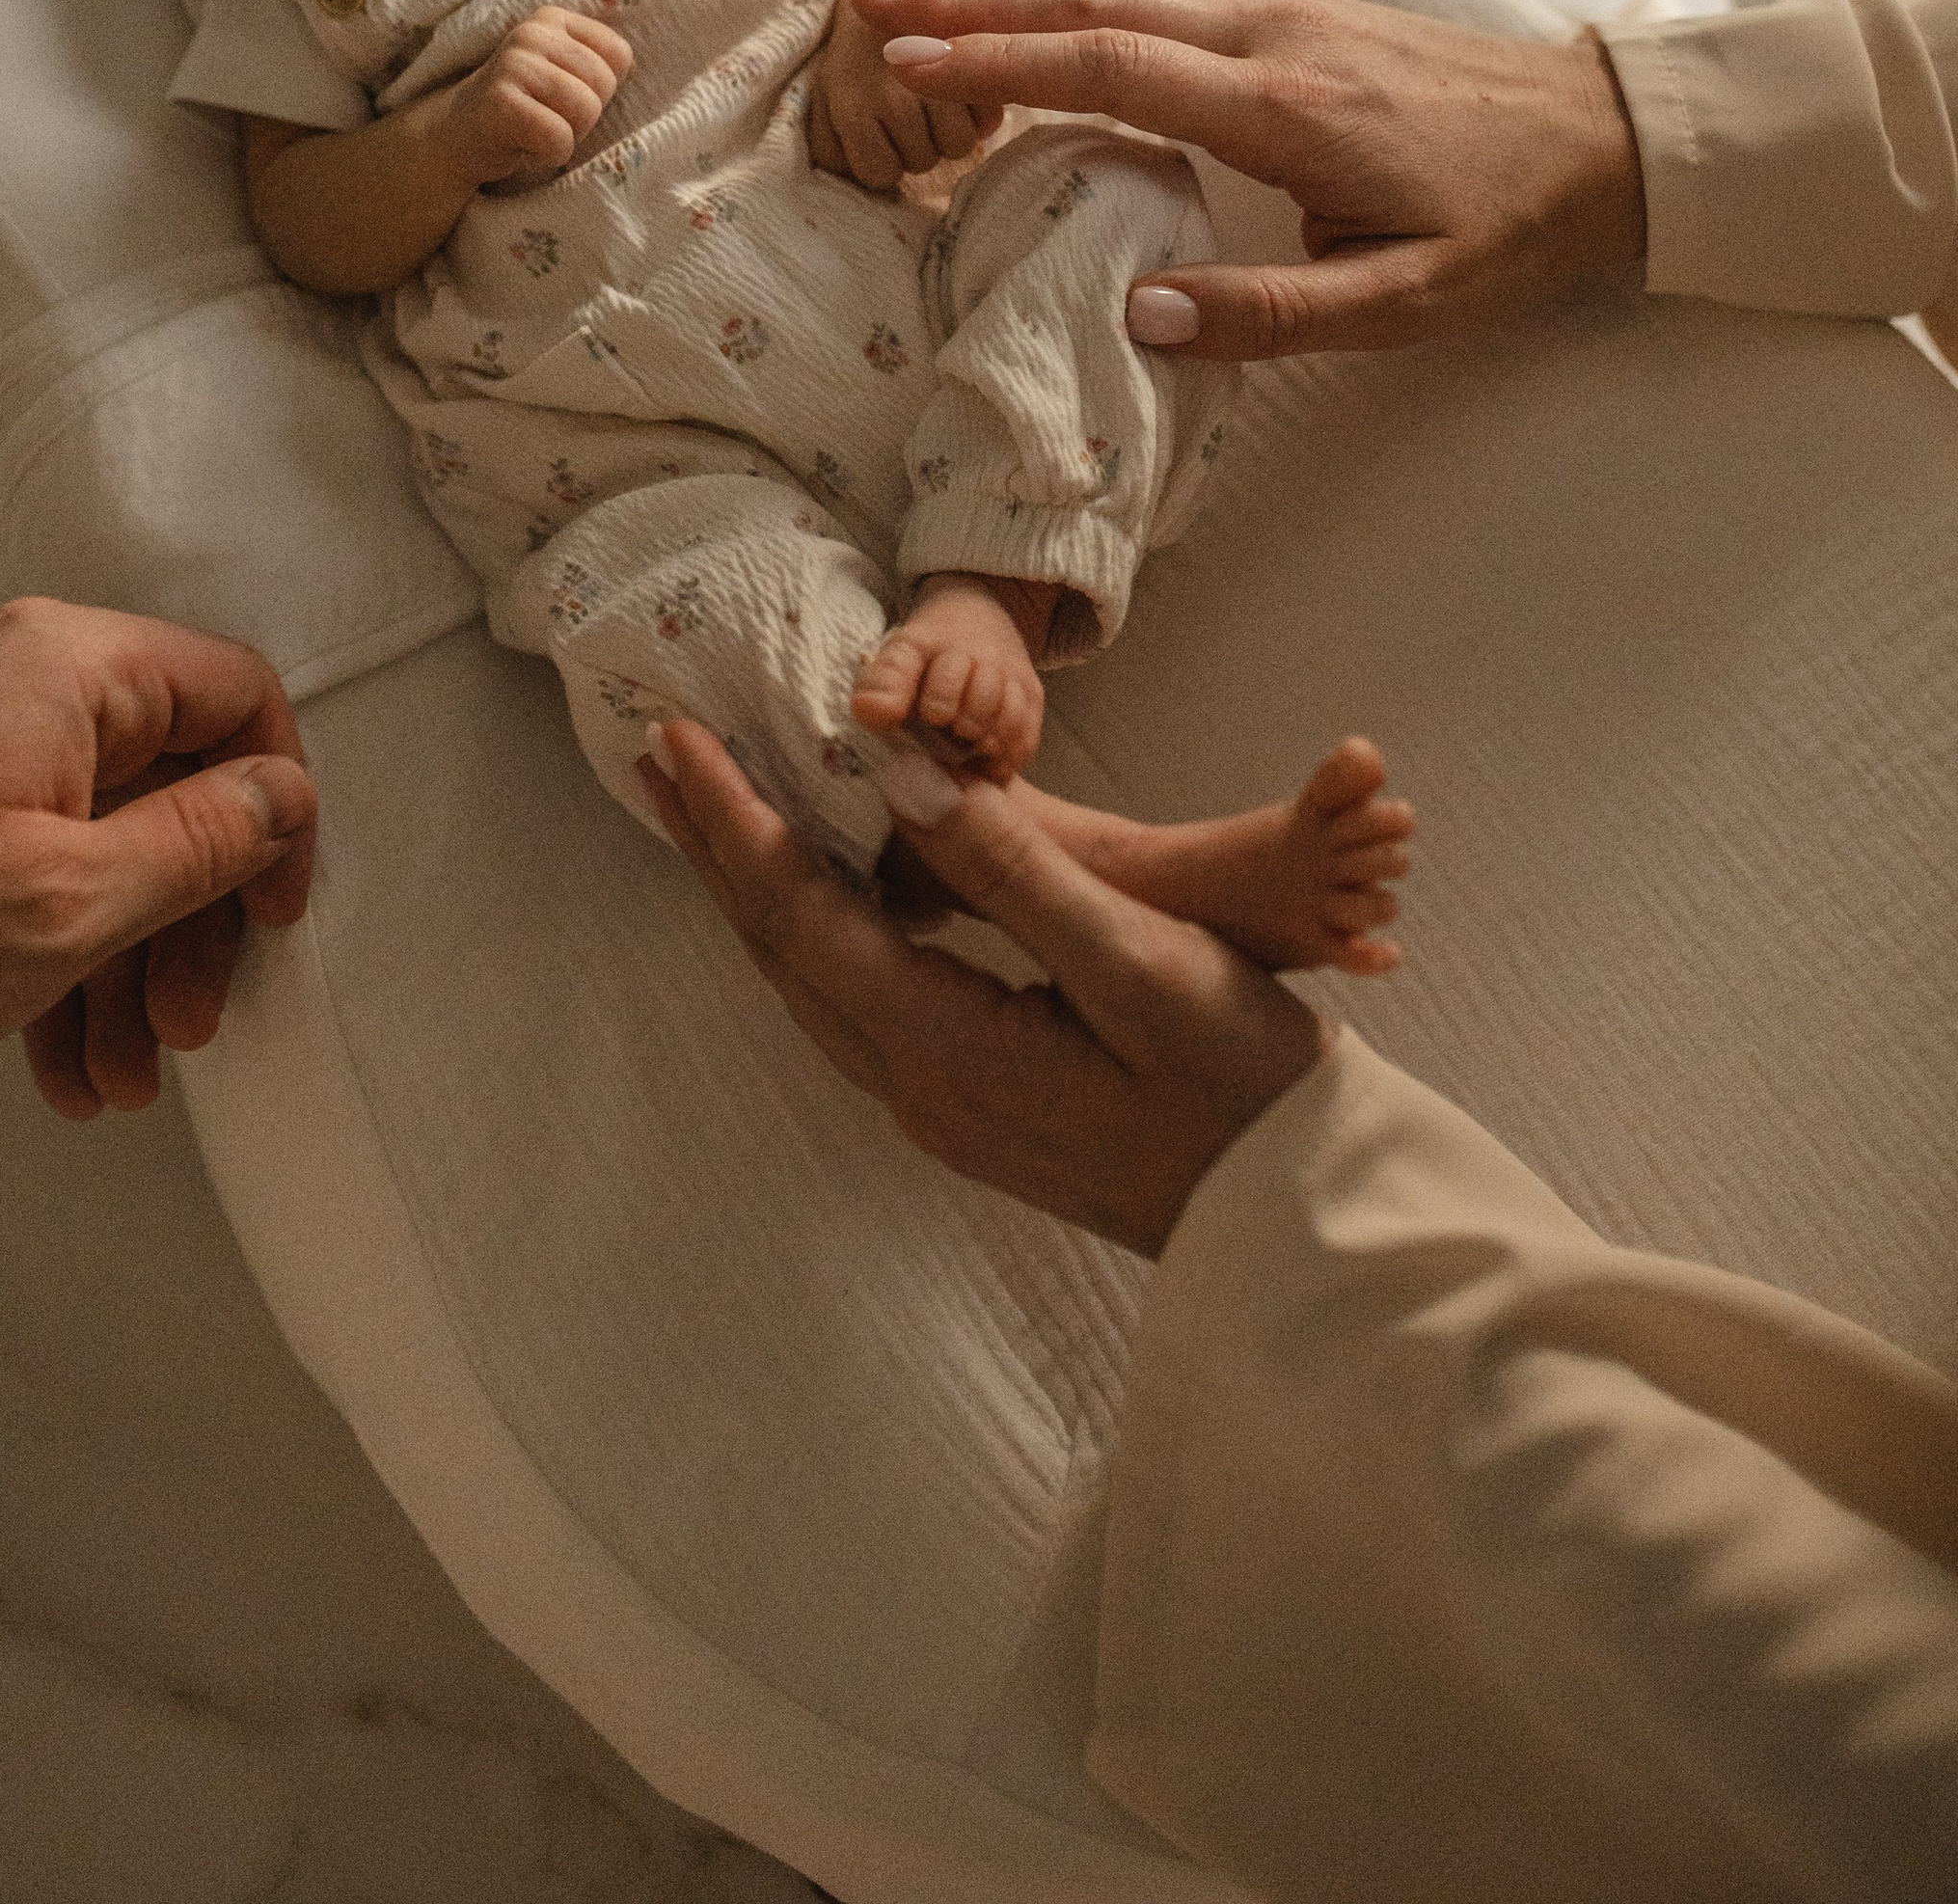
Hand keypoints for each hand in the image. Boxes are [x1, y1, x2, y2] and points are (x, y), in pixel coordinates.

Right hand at [462, 7, 630, 187]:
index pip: (619, 54)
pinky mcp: (500, 101)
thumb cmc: (523, 107)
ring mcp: (513, 64)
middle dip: (585, 116)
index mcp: (553, 20)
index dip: (602, 90)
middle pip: (604, 84)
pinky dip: (549, 155)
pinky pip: (558, 137)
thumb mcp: (559, 72)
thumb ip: (595, 62)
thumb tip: (638, 68)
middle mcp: (532, 33)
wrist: (458, 135)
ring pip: (586, 110)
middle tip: (550, 119)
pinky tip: (524, 147)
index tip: (567, 98)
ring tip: (538, 132)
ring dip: (568, 136)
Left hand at [640, 719, 1324, 1254]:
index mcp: (945, 1048)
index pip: (801, 919)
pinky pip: (860, 1004)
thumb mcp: (1135, 954)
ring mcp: (946, 1110)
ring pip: (816, 984)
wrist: (1294, 1218)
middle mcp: (921, 1090)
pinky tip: (826, 901)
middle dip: (719, 850)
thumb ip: (1009, 866)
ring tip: (716, 816)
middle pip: (786, 954)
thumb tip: (895, 772)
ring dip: (760, 893)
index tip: (680, 738)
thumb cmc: (1235, 1079)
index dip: (735, 823)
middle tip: (663, 756)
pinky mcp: (979, 1109)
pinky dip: (817, 933)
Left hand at [807, 0, 1000, 191]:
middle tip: (914, 106)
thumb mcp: (828, 82)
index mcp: (850, 100)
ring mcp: (940, 75)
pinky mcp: (985, 55)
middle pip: (923, 160)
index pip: (877, 173)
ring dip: (954, 127)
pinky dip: (983, 106)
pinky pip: (991, 115)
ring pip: (960, 144)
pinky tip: (968, 83)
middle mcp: (893, 92)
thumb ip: (829, 139)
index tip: (882, 133)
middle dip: (919, 142)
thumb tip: (844, 176)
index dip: (883, 158)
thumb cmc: (857, 33)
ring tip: (941, 95)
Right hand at [845, 0, 1644, 356]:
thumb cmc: (1509, 229)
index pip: (1112, 69)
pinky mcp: (1288, 6)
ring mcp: (1276, 8)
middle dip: (970, 2)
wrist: (1607, 139)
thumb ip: (1275, 315)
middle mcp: (1266, 36)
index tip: (908, 63)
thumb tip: (1140, 313)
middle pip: (1092, 3)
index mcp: (1283, 109)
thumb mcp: (1411, 304)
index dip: (1003, 64)